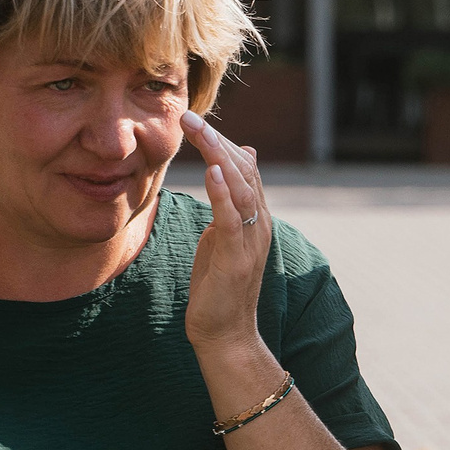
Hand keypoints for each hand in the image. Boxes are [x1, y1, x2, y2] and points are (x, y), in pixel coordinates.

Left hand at [181, 111, 273, 361]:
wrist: (226, 334)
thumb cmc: (219, 288)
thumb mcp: (222, 238)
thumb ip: (227, 205)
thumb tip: (227, 169)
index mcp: (256, 218)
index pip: (244, 168)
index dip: (220, 142)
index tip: (193, 120)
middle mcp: (260, 224)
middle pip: (243, 170)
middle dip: (215, 140)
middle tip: (189, 115)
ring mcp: (251, 241)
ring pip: (240, 187)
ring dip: (217, 155)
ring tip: (198, 130)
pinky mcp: (237, 258)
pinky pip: (232, 218)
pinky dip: (223, 193)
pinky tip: (212, 171)